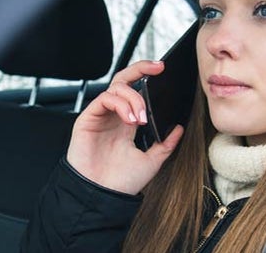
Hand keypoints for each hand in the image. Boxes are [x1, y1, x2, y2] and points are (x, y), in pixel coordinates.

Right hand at [65, 60, 184, 194]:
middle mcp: (113, 116)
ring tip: (141, 118)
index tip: (162, 70)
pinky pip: (103, 99)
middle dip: (139, 69)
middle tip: (156, 69)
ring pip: (116, 88)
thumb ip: (166, 144)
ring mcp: (100, 116)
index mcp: (126, 123)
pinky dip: (120, 104)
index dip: (146, 77)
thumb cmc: (121, 182)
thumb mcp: (152, 161)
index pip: (135, 91)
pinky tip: (130, 119)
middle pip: (123, 80)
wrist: (103, 196)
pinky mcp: (87, 120)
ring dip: (133, 98)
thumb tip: (179, 128)